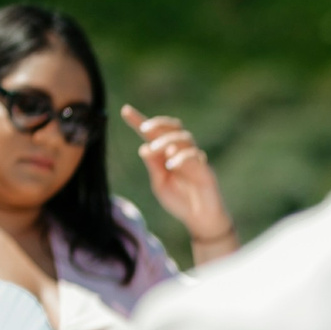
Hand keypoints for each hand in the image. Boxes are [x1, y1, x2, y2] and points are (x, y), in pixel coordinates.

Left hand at [122, 105, 236, 257]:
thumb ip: (153, 167)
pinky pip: (194, 155)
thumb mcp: (160, 185)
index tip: (125, 110)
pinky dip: (181, 157)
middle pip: (172, 128)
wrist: (201, 219)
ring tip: (157, 149)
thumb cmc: (180, 202)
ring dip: (167, 140)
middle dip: (158, 124)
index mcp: (166, 156)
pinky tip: (171, 164)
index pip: (152, 134)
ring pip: (183, 137)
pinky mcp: (205, 169)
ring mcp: (194, 160)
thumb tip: (144, 147)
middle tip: (144, 128)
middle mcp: (180, 153)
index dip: (138, 121)